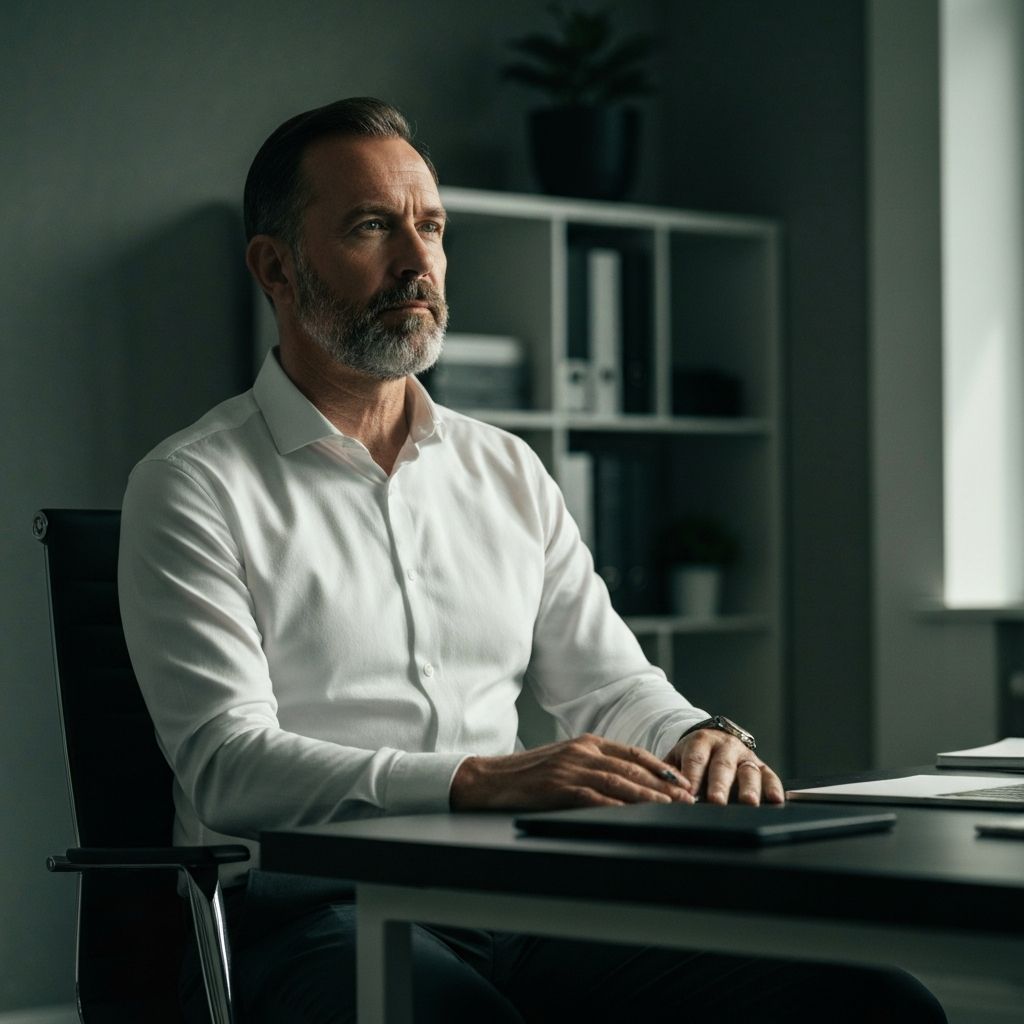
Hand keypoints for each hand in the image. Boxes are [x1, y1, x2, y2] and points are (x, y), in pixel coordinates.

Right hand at [450, 733, 694, 810]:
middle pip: (632, 767)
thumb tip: (627, 782)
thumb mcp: (564, 762)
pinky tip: (634, 816)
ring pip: (620, 782)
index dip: (659, 767)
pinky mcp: (559, 788)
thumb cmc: (528, 775)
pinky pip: (596, 798)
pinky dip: (618, 807)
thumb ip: (592, 766)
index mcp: (586, 743)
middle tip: (686, 798)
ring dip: (649, 796)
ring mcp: (571, 769)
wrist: (490, 779)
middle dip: (663, 784)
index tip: (680, 781)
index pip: (632, 753)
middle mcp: (582, 752)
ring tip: (670, 808)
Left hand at [667, 729, 784, 805]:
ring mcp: (745, 756)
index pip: (696, 758)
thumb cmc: (691, 756)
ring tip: (749, 802)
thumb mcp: (676, 758)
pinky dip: (774, 788)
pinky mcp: (761, 766)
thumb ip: (669, 773)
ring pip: (748, 771)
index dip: (693, 776)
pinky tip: (776, 800)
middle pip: (722, 766)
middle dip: (720, 785)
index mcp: (701, 741)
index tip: (689, 794)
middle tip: (716, 801)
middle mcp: (725, 746)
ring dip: (749, 788)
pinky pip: (770, 776)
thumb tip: (661, 791)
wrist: (712, 741)